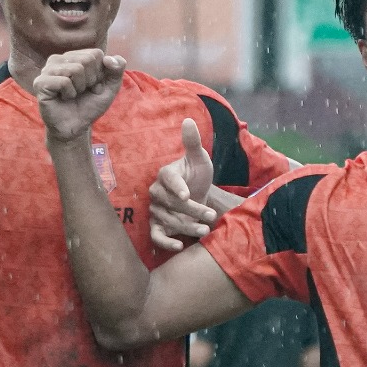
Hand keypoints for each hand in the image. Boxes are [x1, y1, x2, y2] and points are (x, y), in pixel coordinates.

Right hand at [35, 49, 126, 144]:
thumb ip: (116, 70)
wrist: (75, 127)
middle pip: (86, 59)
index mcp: (73, 56)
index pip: (96, 53)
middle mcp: (58, 59)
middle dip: (91, 80)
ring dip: (80, 88)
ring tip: (72, 95)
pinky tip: (63, 98)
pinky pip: (64, 81)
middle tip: (82, 91)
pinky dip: (70, 93)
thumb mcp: (110, 87)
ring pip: (76, 69)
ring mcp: (47, 69)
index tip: (92, 85)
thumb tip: (108, 58)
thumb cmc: (90, 105)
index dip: (100, 73)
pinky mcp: (40, 82)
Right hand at [150, 118, 217, 251]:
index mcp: (166, 174)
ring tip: (206, 230)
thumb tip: (188, 120)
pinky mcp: (157, 226)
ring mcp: (155, 210)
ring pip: (168, 220)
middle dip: (192, 210)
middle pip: (171, 203)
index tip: (187, 194)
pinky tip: (179, 246)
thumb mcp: (200, 160)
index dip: (177, 186)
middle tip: (211, 216)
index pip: (168, 179)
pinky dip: (166, 242)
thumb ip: (193, 143)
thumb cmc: (198, 177)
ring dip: (187, 226)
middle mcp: (157, 192)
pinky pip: (156, 236)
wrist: (199, 197)